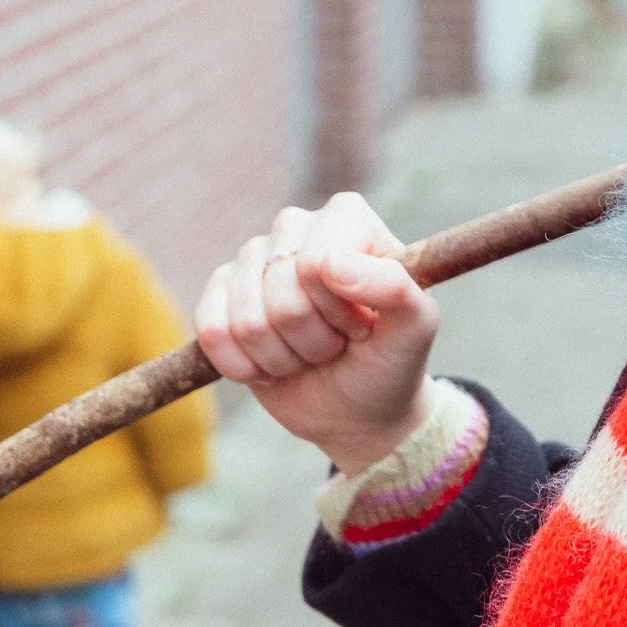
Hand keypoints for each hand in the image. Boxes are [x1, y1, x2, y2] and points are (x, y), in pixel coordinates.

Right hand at [193, 192, 440, 474]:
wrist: (356, 409)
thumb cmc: (391, 359)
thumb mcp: (415, 327)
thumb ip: (393, 287)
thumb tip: (328, 263)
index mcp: (348, 217)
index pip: (316, 261)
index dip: (338, 308)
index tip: (364, 322)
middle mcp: (295, 226)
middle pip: (279, 292)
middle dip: (313, 338)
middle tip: (338, 342)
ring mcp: (252, 260)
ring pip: (246, 319)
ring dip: (283, 357)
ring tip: (310, 352)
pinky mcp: (219, 296)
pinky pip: (211, 331)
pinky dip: (245, 366)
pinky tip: (271, 366)